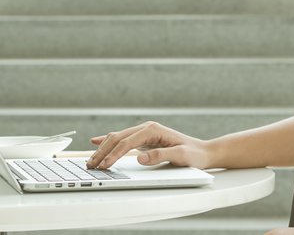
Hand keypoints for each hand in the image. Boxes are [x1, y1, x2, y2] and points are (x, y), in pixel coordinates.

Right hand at [87, 121, 212, 169]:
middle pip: (118, 138)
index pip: (127, 142)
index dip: (114, 154)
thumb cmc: (194, 154)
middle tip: (91, 165)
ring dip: (104, 149)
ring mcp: (144, 133)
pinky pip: (122, 140)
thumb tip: (140, 158)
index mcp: (153, 130)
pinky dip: (109, 142)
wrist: (203, 152)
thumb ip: (161, 155)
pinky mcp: (144, 140)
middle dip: (103, 151)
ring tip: (91, 160)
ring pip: (118, 138)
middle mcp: (147, 128)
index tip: (105, 166)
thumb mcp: (181, 156)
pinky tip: (97, 142)